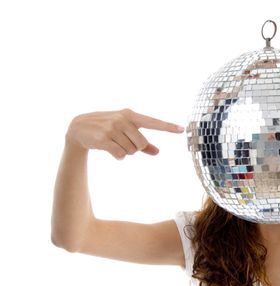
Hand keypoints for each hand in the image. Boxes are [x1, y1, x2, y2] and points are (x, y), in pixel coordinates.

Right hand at [66, 108, 184, 159]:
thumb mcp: (124, 130)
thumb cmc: (107, 128)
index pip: (153, 122)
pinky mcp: (103, 139)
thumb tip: (158, 152)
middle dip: (135, 148)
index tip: (181, 130)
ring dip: (125, 152)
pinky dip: (118, 157)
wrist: (79, 127)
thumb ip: (142, 142)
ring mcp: (112, 128)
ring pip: (131, 151)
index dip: (167, 127)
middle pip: (142, 144)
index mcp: (130, 115)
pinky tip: (110, 150)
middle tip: (123, 143)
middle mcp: (122, 120)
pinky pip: (120, 155)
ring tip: (114, 143)